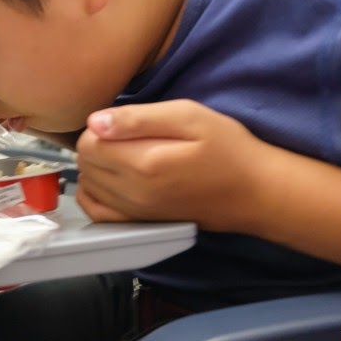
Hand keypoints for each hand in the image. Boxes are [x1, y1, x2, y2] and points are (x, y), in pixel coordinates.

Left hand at [75, 99, 262, 230]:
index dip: (98, 126)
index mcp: (143, 163)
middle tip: (122, 135)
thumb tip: (95, 122)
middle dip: (95, 145)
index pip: (88, 143)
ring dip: (94, 167)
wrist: (254, 192)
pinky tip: (109, 179)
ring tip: (120, 153)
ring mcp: (135, 213)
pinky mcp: (139, 223)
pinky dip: (93, 194)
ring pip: (87, 187)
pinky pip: (97, 212)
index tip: (120, 121)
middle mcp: (132, 193)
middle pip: (85, 165)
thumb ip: (138, 118)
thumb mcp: (188, 116)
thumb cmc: (227, 148)